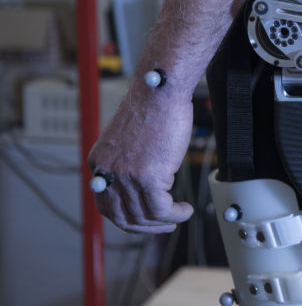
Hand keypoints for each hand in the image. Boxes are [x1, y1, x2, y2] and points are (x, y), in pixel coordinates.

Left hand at [88, 84, 193, 232]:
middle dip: (145, 227)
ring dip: (164, 221)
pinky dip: (175, 215)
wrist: (161, 90)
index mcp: (100, 162)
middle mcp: (108, 171)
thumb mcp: (130, 137)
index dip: (128, 217)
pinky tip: (185, 210)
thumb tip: (144, 180)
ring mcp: (126, 176)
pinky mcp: (147, 177)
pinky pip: (161, 210)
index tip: (145, 219)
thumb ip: (130, 161)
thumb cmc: (153, 105)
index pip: (106, 203)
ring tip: (180, 215)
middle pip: (122, 216)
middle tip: (164, 225)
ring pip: (143, 216)